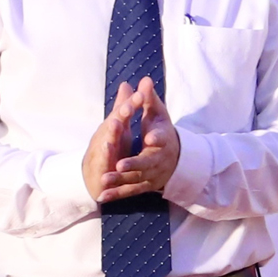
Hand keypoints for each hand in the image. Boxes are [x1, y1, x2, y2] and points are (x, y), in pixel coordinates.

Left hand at [82, 77, 180, 202]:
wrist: (175, 158)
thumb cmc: (162, 131)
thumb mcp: (158, 114)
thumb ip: (149, 99)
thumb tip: (145, 80)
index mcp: (164, 140)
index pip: (162, 139)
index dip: (156, 138)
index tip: (148, 138)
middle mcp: (159, 159)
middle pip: (147, 163)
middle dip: (133, 164)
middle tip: (119, 164)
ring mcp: (152, 175)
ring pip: (136, 179)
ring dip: (120, 180)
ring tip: (104, 179)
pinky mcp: (145, 186)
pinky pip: (129, 192)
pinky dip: (116, 195)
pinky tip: (102, 197)